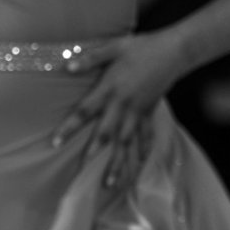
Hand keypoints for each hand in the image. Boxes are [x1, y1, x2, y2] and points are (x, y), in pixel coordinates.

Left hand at [51, 34, 185, 188]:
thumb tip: (67, 67)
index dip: (70, 127)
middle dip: (95, 153)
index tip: (55, 142)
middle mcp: (124, 104)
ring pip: (127, 141)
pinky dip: (142, 152)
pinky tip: (138, 166)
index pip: (85, 111)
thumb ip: (91, 58)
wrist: (175, 51)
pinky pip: (145, 135)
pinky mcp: (149, 112)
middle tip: (83, 173)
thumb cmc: (142, 47)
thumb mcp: (114, 47)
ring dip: (119, 162)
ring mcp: (139, 111)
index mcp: (110, 88)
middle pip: (107, 132)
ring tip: (111, 183)